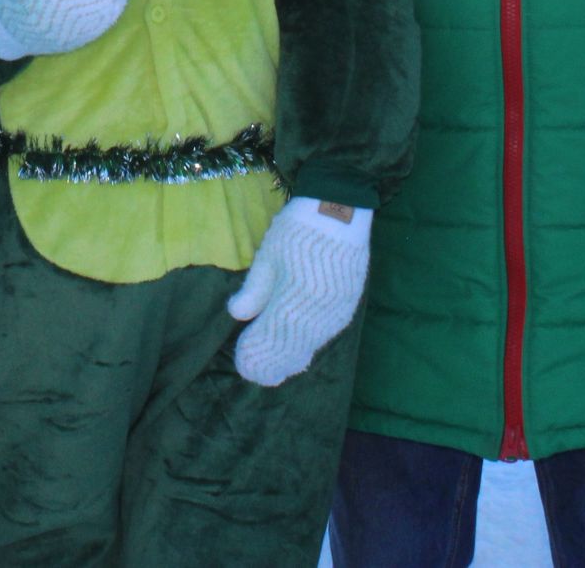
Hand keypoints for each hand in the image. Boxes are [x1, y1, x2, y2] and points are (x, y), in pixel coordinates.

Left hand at [228, 196, 372, 385]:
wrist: (340, 209)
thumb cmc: (298, 228)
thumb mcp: (268, 254)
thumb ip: (254, 289)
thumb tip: (236, 315)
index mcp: (293, 298)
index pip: (271, 337)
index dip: (256, 354)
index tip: (242, 364)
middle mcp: (317, 313)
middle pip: (292, 348)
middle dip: (272, 364)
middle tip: (255, 375)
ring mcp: (336, 311)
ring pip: (310, 345)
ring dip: (291, 360)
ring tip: (275, 372)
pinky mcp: (348, 306)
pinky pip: (326, 336)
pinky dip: (310, 348)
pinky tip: (301, 356)